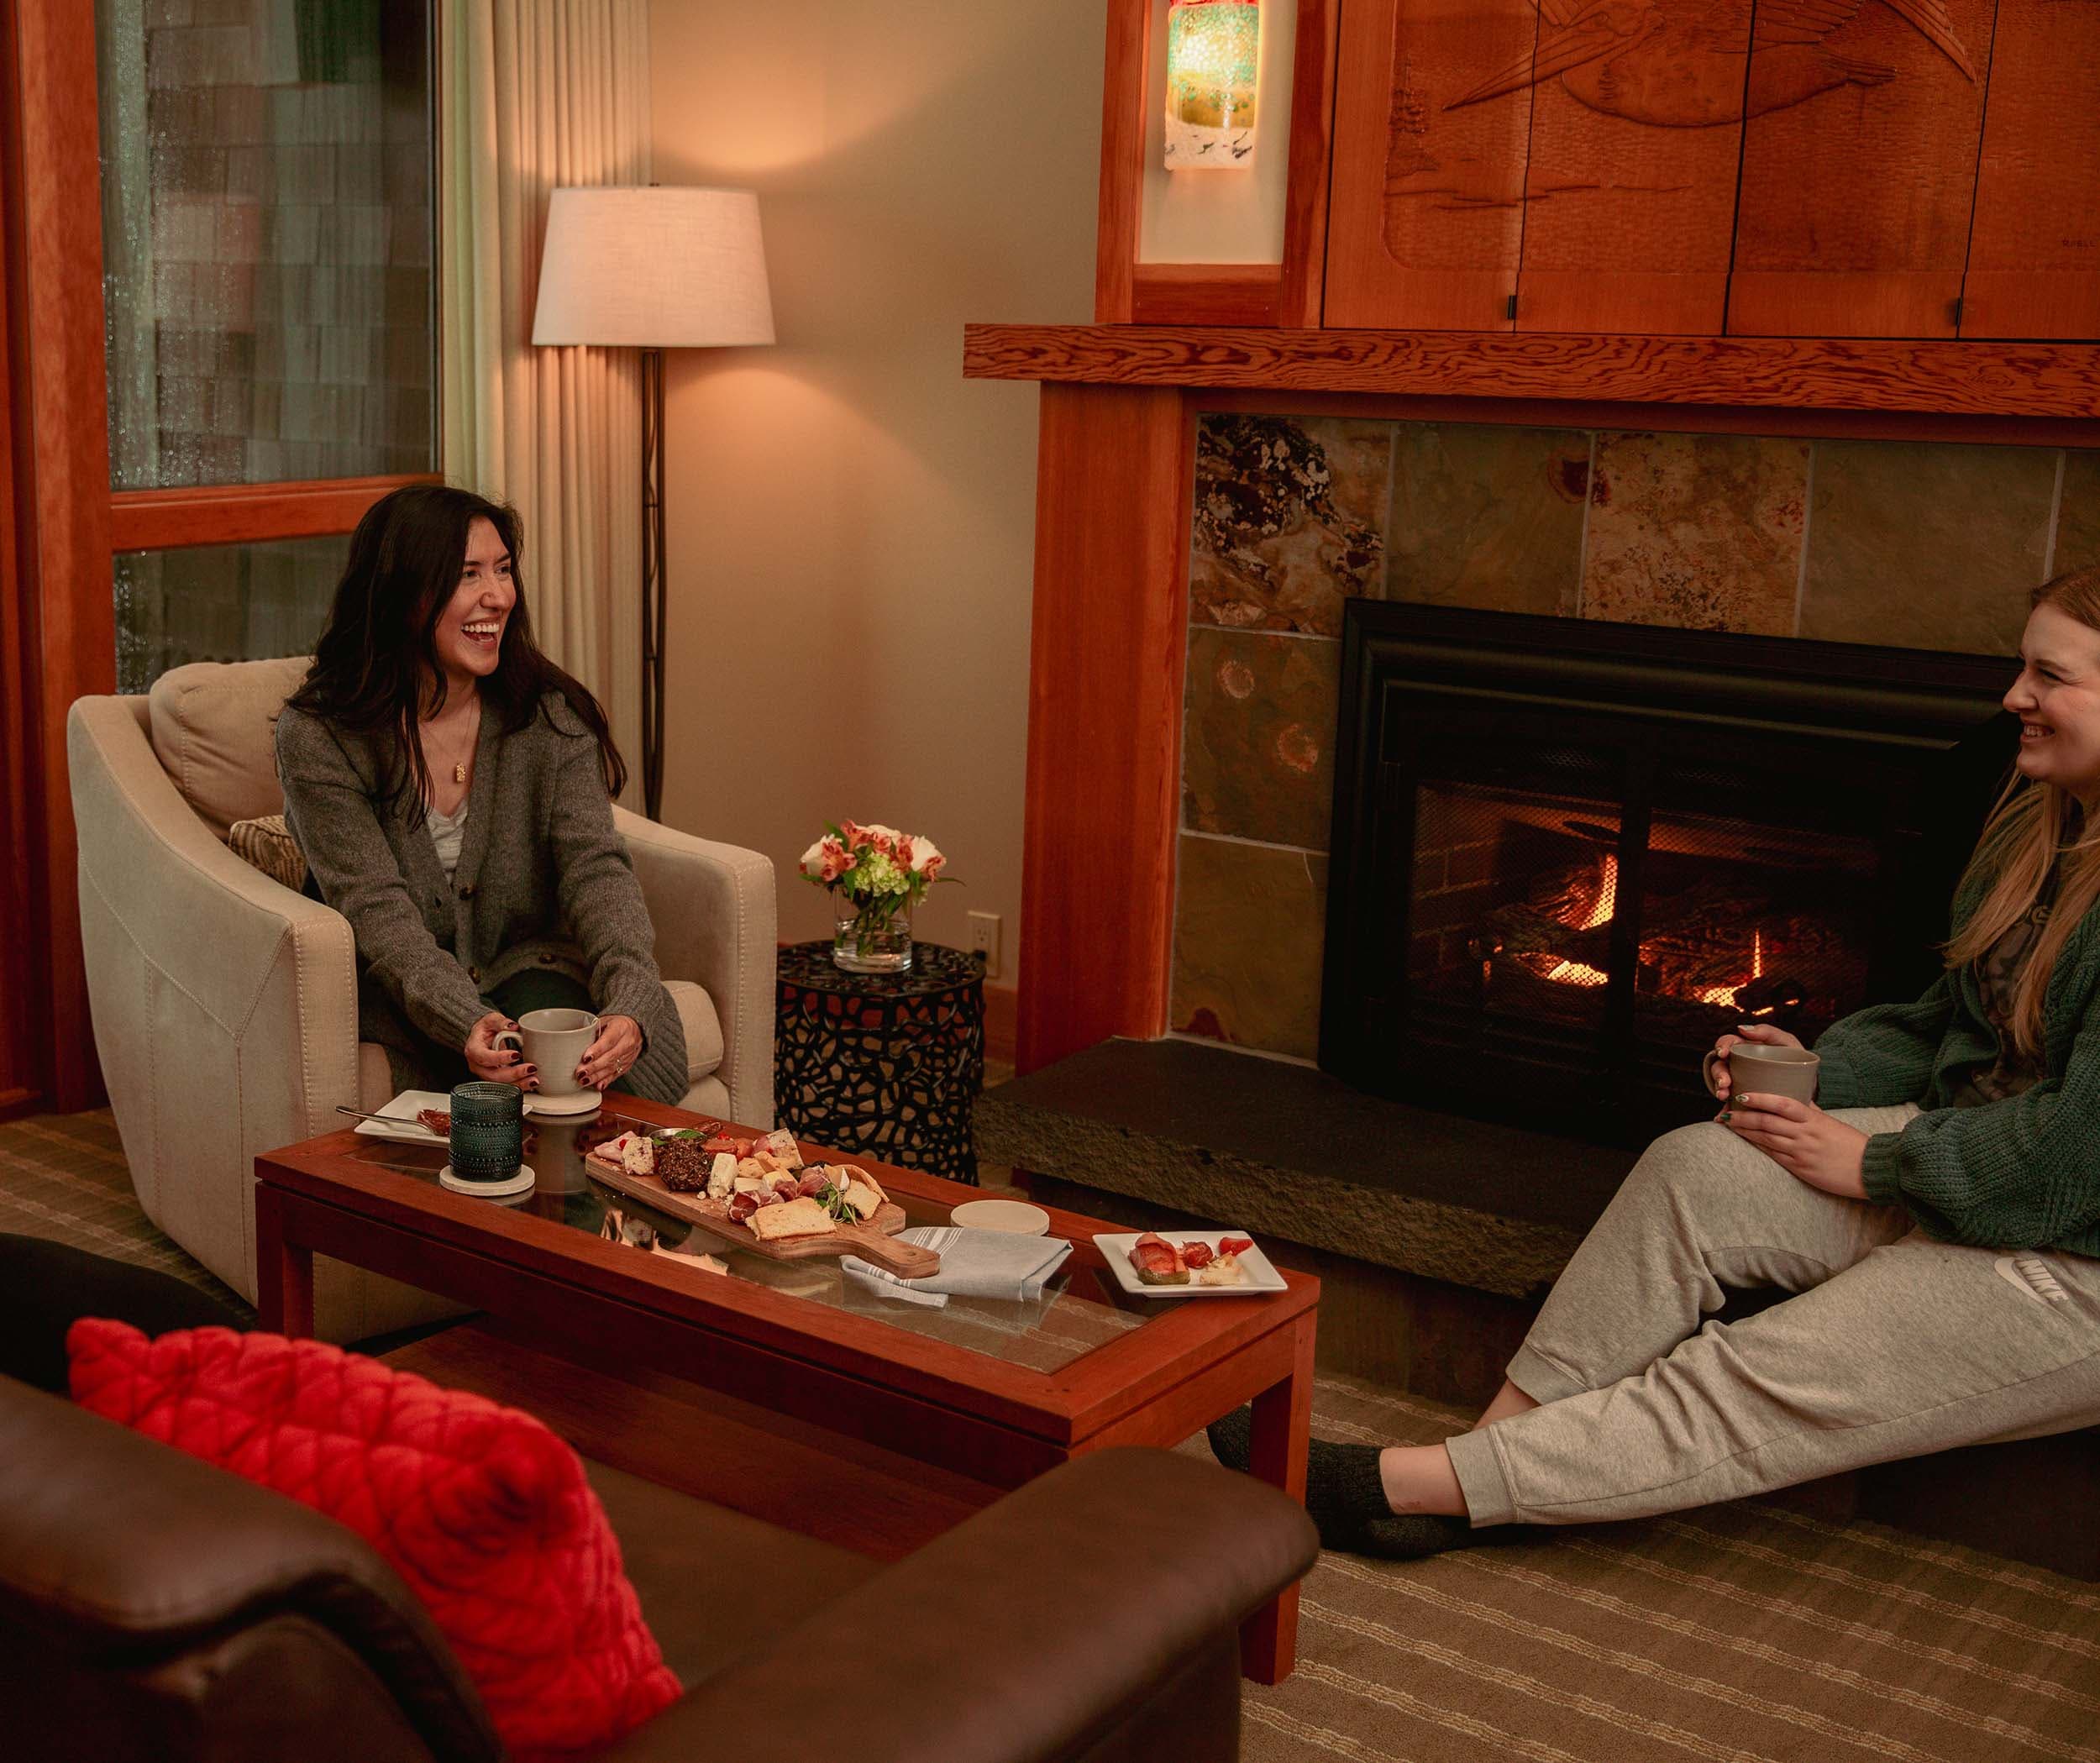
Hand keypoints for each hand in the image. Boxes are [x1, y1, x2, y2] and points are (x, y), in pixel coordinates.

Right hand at [465, 1011, 535, 1089]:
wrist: (482, 1037)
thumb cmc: (485, 1029)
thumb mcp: (491, 1019)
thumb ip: (501, 1022)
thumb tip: (513, 1026)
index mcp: (474, 1050)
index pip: (484, 1057)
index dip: (500, 1058)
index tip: (516, 1055)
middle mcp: (478, 1066)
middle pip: (493, 1075)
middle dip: (514, 1074)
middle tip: (531, 1068)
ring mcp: (486, 1075)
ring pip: (500, 1085)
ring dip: (518, 1084)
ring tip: (534, 1079)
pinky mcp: (495, 1080)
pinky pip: (506, 1087)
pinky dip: (520, 1086)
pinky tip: (531, 1083)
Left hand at [577, 1015, 642, 1090]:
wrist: (635, 1028)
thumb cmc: (616, 1023)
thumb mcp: (604, 1021)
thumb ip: (592, 1031)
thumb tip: (575, 1044)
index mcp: (621, 1027)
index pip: (609, 1041)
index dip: (596, 1050)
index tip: (585, 1058)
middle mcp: (628, 1042)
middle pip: (610, 1057)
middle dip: (593, 1067)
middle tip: (580, 1073)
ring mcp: (629, 1055)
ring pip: (613, 1067)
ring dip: (597, 1076)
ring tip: (584, 1080)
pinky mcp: (628, 1065)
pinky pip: (617, 1074)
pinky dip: (606, 1081)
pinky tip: (598, 1085)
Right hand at [1709, 1022, 1805, 1099]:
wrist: (1810, 1088)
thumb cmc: (1798, 1060)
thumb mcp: (1787, 1042)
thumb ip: (1768, 1032)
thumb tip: (1741, 1028)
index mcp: (1747, 1048)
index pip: (1728, 1043)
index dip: (1722, 1046)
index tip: (1724, 1053)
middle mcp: (1739, 1064)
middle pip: (1720, 1064)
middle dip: (1719, 1073)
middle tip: (1725, 1082)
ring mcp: (1740, 1082)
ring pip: (1721, 1083)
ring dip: (1718, 1089)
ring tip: (1724, 1095)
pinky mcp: (1744, 1098)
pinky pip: (1730, 1104)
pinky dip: (1725, 1108)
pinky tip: (1723, 1114)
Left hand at [1720, 1092, 1867, 1197]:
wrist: (1870, 1170)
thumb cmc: (1850, 1144)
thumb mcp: (1831, 1122)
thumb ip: (1810, 1111)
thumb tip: (1793, 1098)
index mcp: (1814, 1119)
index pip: (1783, 1104)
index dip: (1760, 1098)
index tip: (1741, 1095)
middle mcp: (1805, 1134)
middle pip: (1767, 1122)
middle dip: (1742, 1117)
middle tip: (1723, 1112)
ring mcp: (1801, 1152)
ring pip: (1765, 1138)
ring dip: (1744, 1131)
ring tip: (1727, 1124)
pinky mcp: (1800, 1168)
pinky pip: (1773, 1155)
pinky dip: (1756, 1146)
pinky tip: (1745, 1140)